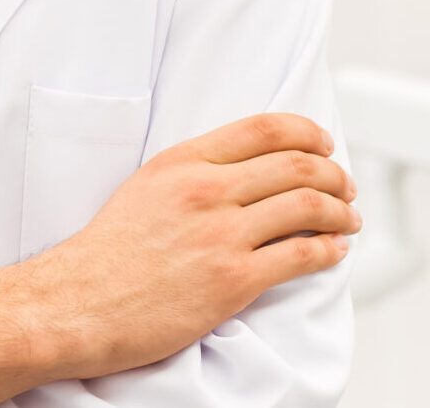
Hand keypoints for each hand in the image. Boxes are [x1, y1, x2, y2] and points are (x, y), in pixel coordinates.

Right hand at [0, 112, 360, 406]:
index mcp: (183, 161)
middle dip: (332, 174)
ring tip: (348, 219)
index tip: (323, 142)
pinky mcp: (233, 279)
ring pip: (306, 207)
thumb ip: (191, 172)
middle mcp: (206, 189)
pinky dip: (329, 250)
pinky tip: (335, 251)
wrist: (81, 299)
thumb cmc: (108, 250)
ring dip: (340, 212)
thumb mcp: (145, 186)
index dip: (305, 132)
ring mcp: (222, 233)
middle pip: (295, 165)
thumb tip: (240, 171)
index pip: (262, 129)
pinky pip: (301, 256)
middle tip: (344, 186)